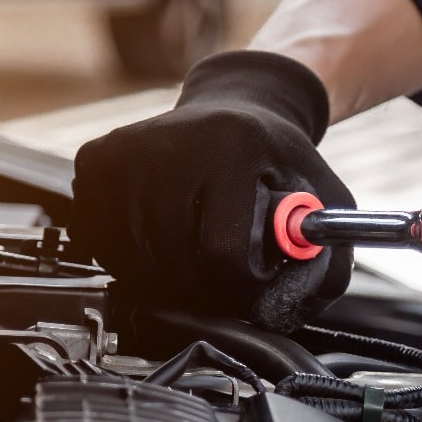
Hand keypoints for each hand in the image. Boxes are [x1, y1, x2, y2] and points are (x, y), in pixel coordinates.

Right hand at [71, 51, 353, 331]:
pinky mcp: (95, 159)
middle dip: (207, 285)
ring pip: (135, 261)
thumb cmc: (279, 164)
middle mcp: (172, 142)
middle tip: (226, 267)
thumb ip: (325, 267)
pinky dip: (131, 255)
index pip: (225, 253)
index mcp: (235, 147)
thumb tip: (276, 313)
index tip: (257, 273)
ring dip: (168, 275)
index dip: (245, 283)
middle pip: (176, 263)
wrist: (238, 108)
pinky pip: (103, 243)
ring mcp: (126, 150)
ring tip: (197, 245)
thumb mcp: (327, 205)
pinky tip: (160, 231)